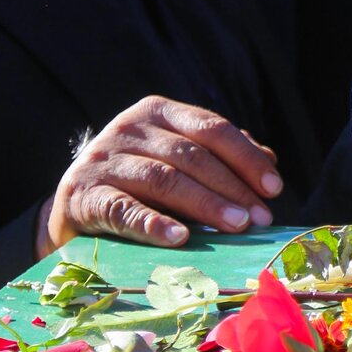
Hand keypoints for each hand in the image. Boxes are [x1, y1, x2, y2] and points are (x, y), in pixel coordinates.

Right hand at [38, 96, 282, 257]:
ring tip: (237, 227)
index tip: (274, 188)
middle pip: (191, 155)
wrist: (77, 205)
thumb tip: (269, 159)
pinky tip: (181, 238)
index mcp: (159, 112)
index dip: (246, 158)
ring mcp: (103, 160)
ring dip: (206, 204)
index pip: (211, 129)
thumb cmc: (143, 182)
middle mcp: (129, 128)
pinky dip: (154, 224)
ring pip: (164, 179)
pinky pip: (124, 210)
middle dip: (232, 188)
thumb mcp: (181, 161)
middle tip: (260, 218)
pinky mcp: (83, 195)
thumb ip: (222, 157)